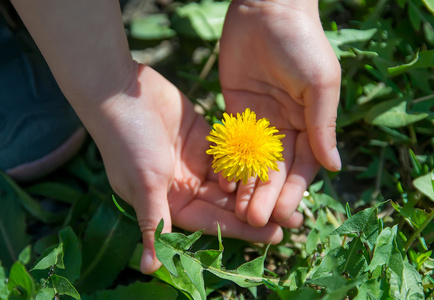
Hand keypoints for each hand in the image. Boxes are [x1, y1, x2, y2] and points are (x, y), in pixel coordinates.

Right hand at [78, 64, 290, 273]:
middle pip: (227, 203)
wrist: (122, 92)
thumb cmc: (127, 141)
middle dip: (258, 209)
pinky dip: (250, 158)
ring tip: (291, 192)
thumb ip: (154, 224)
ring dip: (258, 185)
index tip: (275, 235)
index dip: (243, 230)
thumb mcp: (144, 184)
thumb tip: (149, 270)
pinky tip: (275, 162)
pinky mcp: (204, 138)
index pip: (211, 222)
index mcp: (170, 203)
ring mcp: (195, 162)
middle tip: (295, 217)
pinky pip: (232, 152)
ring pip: (233, 179)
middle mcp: (184, 186)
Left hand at [219, 0, 341, 226]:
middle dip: (266, 195)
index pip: (302, 166)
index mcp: (309, 123)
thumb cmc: (301, 44)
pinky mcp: (234, 110)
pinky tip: (222, 182)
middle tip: (255, 220)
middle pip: (274, 170)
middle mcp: (284, 127)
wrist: (266, 10)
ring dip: (246, 186)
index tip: (282, 214)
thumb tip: (334, 167)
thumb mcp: (320, 85)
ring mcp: (258, 120)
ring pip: (251, 162)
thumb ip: (322, 126)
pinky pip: (231, 143)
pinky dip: (228, 162)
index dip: (293, 191)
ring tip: (238, 210)